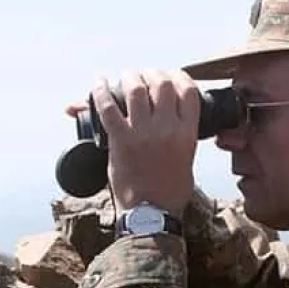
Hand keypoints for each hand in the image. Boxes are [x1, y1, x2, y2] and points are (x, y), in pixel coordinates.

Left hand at [91, 70, 199, 218]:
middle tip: (144, 75)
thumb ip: (182, 138)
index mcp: (187, 133)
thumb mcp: (187, 160)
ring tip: (126, 77)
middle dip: (152, 72)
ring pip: (136, 89)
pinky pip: (108, 108)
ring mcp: (143, 134)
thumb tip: (176, 125)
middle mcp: (167, 129)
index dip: (179, 76)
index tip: (170, 75)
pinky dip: (101, 91)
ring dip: (129, 77)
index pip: (188, 91)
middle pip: (162, 83)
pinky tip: (100, 82)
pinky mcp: (121, 141)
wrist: (152, 215)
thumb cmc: (170, 192)